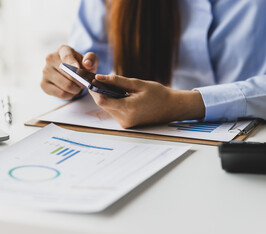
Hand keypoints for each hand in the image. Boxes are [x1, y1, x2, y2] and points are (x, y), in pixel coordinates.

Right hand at [41, 45, 97, 98]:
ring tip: (78, 87)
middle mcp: (50, 58)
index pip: (67, 56)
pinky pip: (61, 94)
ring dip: (76, 89)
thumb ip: (91, 59)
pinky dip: (70, 95)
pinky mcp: (44, 84)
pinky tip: (71, 91)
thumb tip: (87, 63)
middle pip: (69, 75)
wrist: (71, 73)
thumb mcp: (90, 60)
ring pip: (66, 86)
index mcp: (63, 50)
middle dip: (81, 82)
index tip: (78, 69)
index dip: (73, 63)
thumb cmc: (81, 65)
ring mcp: (45, 72)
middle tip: (84, 83)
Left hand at [89, 74, 205, 127]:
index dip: (95, 90)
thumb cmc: (159, 94)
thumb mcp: (138, 84)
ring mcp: (126, 124)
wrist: (173, 108)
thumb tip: (100, 77)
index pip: (102, 100)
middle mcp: (125, 120)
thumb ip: (118, 81)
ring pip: (108, 108)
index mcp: (128, 109)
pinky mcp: (127, 124)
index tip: (93, 79)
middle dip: (100, 92)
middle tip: (101, 79)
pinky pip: (115, 112)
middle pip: (103, 105)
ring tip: (113, 86)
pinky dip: (114, 102)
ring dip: (107, 97)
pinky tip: (120, 94)